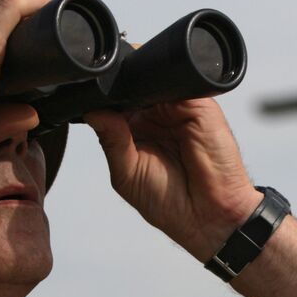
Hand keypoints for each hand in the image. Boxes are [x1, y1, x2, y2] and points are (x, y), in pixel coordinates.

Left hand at [85, 99, 263, 260]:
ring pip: (153, 81)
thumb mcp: (127, 174)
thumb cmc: (170, 202)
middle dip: (120, 90)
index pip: (115, 103)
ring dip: (142, 88)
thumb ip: (111, 141)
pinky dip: (166, 89)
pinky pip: (180, 85)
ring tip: (139, 114)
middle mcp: (158, 115)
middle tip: (113, 103)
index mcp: (137, 130)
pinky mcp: (201, 105)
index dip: (102, 100)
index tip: (88, 100)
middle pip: (133, 86)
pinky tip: (157, 108)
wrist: (209, 216)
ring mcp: (179, 107)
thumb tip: (93, 112)